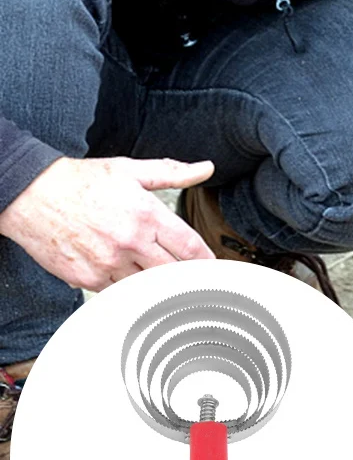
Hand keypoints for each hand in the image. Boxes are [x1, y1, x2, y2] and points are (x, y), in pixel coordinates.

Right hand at [0, 156, 216, 290]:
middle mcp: (129, 242)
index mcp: (146, 215)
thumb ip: (172, 172)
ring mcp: (106, 263)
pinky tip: (131, 278)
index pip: (190, 247)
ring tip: (163, 278)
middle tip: (195, 279)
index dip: (207, 261)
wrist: (31, 196)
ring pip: (146, 286)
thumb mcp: (131, 170)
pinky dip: (127, 287)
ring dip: (156, 283)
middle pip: (173, 272)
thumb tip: (206, 168)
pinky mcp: (86, 278)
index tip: (215, 268)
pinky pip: (117, 291)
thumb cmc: (82, 182)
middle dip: (186, 276)